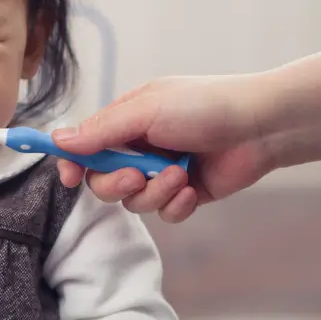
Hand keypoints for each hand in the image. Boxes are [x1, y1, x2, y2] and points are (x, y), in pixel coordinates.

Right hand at [51, 74, 277, 222]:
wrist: (262, 125)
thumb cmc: (204, 106)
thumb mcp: (146, 111)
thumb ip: (101, 130)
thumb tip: (58, 140)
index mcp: (125, 121)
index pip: (85, 146)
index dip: (73, 163)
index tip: (69, 178)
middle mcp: (139, 148)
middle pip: (103, 181)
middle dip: (115, 184)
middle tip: (135, 177)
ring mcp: (161, 172)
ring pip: (134, 201)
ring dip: (153, 193)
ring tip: (179, 176)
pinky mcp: (185, 194)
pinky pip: (164, 213)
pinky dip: (175, 205)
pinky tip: (192, 190)